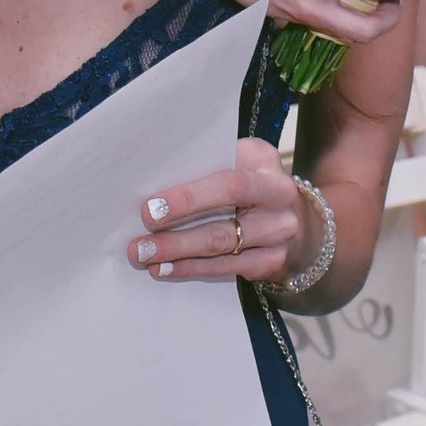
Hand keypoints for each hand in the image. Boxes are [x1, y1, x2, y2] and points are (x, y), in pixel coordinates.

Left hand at [129, 138, 315, 285]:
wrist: (287, 206)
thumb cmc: (244, 174)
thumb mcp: (234, 156)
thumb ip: (203, 165)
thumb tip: (150, 183)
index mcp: (266, 165)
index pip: (228, 184)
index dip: (188, 199)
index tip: (149, 210)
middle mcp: (280, 201)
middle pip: (223, 226)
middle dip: (175, 238)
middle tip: (138, 245)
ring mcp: (279, 235)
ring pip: (221, 251)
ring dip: (178, 257)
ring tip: (144, 258)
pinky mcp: (271, 261)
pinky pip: (226, 269)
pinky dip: (191, 269)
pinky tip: (165, 269)